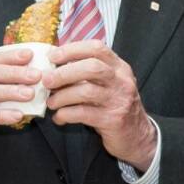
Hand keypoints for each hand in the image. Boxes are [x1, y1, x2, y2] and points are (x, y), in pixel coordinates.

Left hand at [44, 41, 155, 164]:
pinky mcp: (112, 120)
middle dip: (64, 72)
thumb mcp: (110, 84)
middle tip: (47, 80)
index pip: (97, 48)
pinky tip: (59, 118)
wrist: (137, 135)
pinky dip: (65, 115)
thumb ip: (89, 73)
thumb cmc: (115, 106)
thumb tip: (54, 66)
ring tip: (51, 103)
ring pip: (86, 91)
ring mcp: (119, 100)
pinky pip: (83, 114)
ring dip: (61, 96)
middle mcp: (122, 81)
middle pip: (92, 67)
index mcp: (120, 68)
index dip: (72, 49)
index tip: (53, 57)